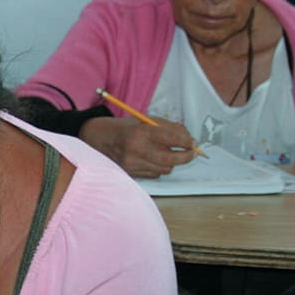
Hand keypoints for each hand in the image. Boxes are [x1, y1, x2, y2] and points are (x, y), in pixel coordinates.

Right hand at [79, 115, 197, 177]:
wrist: (101, 139)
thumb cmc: (126, 128)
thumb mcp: (147, 120)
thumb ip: (168, 128)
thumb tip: (188, 138)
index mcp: (141, 131)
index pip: (172, 138)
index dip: (187, 141)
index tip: (193, 143)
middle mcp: (137, 148)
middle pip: (170, 159)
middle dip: (185, 157)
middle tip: (191, 153)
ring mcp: (133, 163)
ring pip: (164, 169)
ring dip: (171, 162)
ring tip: (167, 154)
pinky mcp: (131, 172)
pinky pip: (155, 174)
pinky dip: (159, 168)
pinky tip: (154, 160)